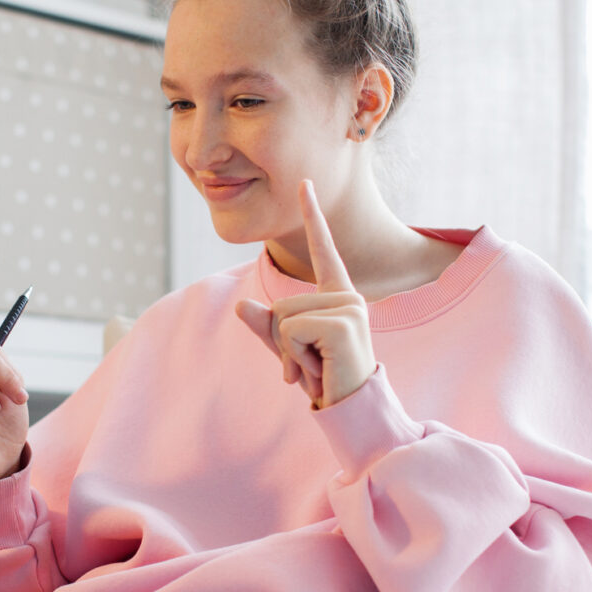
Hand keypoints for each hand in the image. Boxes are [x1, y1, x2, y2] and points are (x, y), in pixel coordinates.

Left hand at [235, 181, 374, 407]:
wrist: (351, 409)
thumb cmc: (324, 378)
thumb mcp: (287, 350)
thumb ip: (265, 327)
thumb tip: (239, 307)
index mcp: (337, 295)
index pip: (323, 249)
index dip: (313, 215)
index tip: (305, 183)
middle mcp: (347, 296)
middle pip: (282, 302)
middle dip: (281, 339)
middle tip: (310, 362)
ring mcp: (349, 307)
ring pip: (283, 316)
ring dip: (289, 350)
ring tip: (317, 365)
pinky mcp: (343, 323)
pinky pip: (290, 330)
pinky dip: (294, 355)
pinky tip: (319, 368)